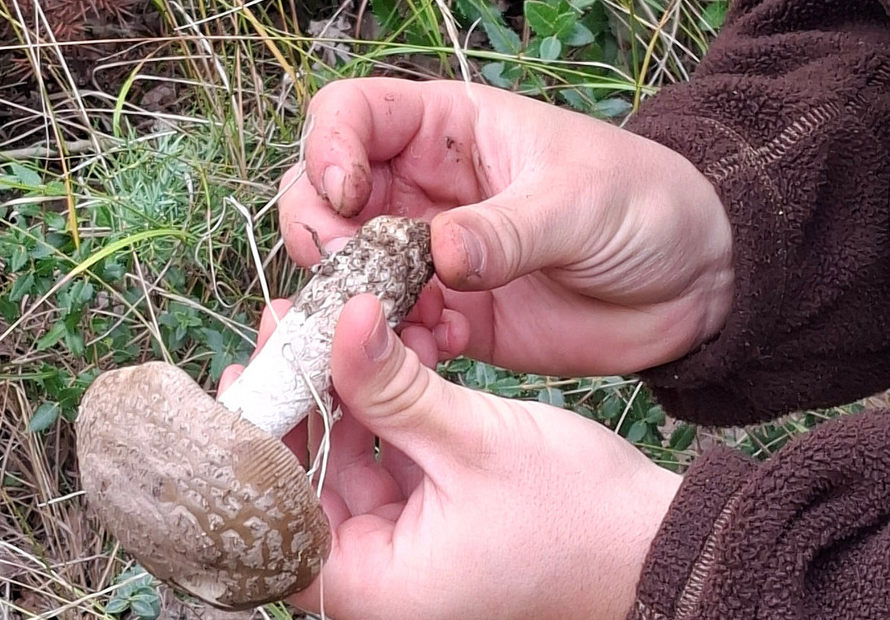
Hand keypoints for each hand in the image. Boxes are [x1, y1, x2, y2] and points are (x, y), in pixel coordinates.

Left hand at [222, 294, 680, 619]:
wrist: (658, 544)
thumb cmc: (578, 519)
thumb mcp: (474, 442)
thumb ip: (394, 387)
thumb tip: (337, 320)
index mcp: (376, 586)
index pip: (275, 519)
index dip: (252, 444)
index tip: (247, 374)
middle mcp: (380, 573)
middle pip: (304, 481)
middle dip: (298, 401)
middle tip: (288, 328)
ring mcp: (404, 543)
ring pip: (342, 462)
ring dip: (340, 395)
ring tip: (328, 324)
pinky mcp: (429, 514)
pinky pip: (383, 457)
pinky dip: (380, 409)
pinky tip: (378, 353)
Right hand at [278, 78, 734, 373]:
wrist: (695, 281)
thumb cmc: (646, 204)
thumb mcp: (579, 202)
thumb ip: (507, 229)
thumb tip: (437, 253)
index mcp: (448, 128)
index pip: (350, 114)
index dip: (328, 148)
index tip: (346, 196)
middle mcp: (423, 186)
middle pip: (322, 194)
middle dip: (320, 232)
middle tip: (352, 270)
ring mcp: (428, 253)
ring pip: (344, 269)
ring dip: (350, 299)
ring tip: (398, 323)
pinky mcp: (447, 312)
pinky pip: (390, 327)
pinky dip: (392, 343)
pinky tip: (437, 349)